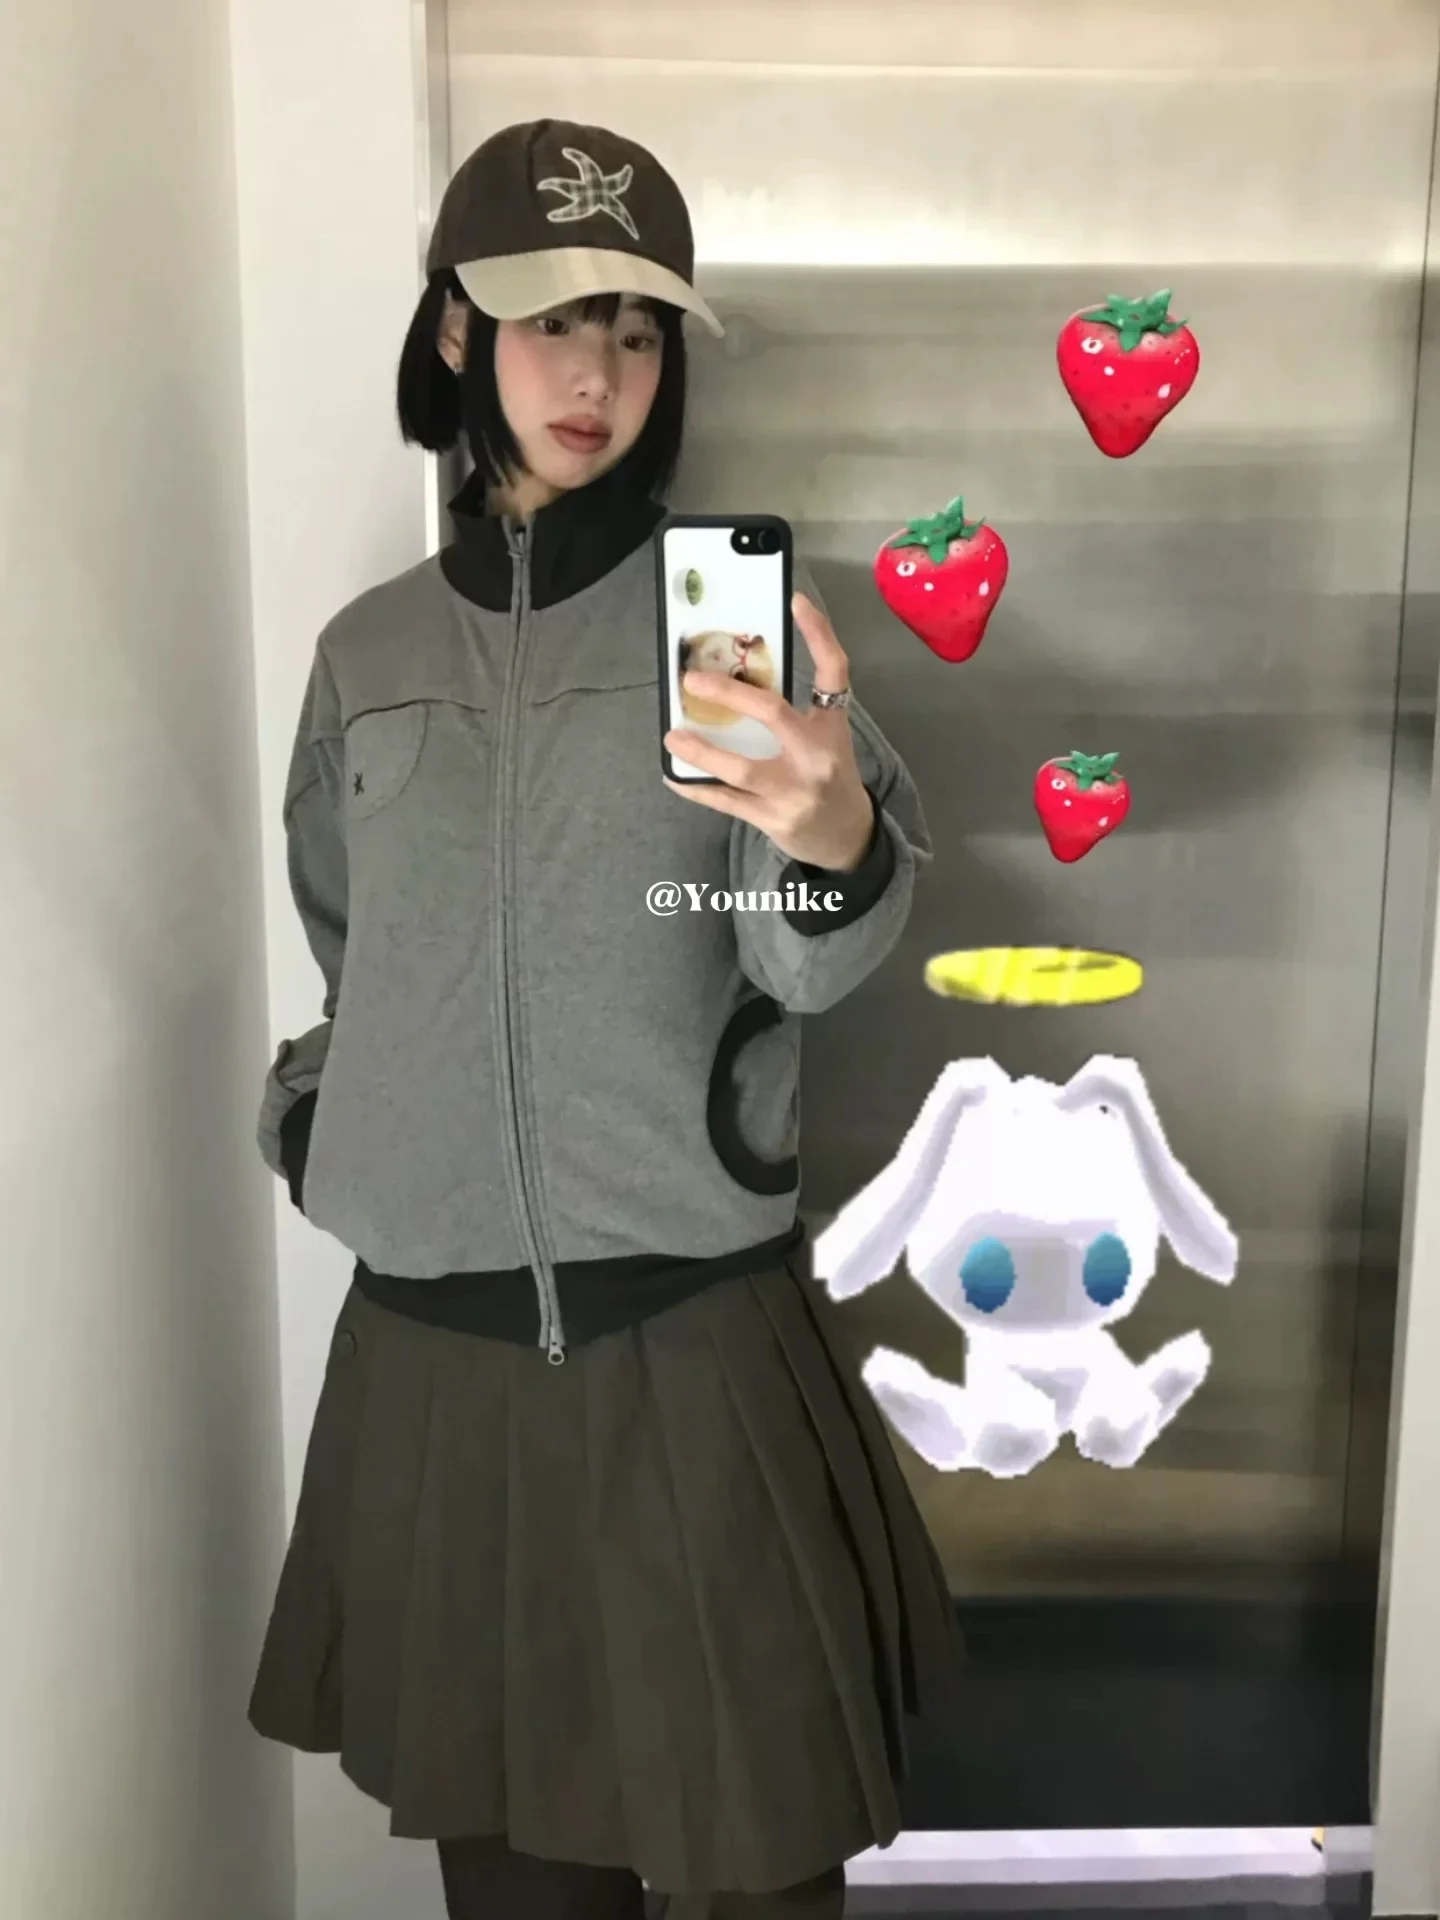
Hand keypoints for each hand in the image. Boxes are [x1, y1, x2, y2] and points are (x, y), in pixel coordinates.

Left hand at [663, 592, 875, 870]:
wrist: (846, 837)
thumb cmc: (828, 777)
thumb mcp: (825, 739)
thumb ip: (792, 714)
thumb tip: (732, 682)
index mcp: (832, 728)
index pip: (834, 673)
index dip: (819, 634)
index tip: (797, 601)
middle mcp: (817, 756)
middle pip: (774, 714)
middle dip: (730, 693)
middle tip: (691, 680)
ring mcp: (795, 791)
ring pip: (742, 768)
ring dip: (702, 751)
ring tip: (671, 736)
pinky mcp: (774, 819)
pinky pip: (727, 801)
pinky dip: (697, 788)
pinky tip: (674, 777)